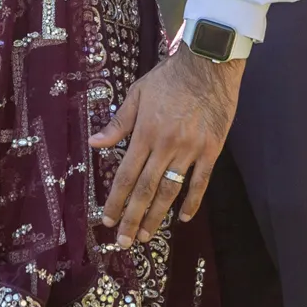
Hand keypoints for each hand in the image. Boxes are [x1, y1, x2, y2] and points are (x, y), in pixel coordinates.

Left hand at [89, 45, 243, 249]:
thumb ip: (118, 123)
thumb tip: (94, 144)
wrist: (208, 65)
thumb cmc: (169, 77)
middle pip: (146, 189)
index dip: (116, 201)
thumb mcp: (137, 94)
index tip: (107, 221)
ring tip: (145, 235)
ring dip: (157, 216)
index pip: (126, 175)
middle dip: (132, 218)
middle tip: (124, 242)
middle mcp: (166, 146)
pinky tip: (182, 218)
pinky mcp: (211, 150)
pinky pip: (201, 182)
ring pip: (171, 190)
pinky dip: (192, 202)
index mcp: (145, 133)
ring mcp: (191, 150)